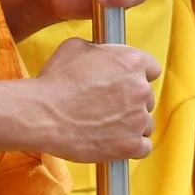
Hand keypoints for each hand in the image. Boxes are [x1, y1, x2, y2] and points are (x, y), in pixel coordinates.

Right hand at [26, 38, 159, 161]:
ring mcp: (138, 119)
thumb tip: (100, 52)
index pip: (151, 68)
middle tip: (109, 105)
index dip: (137, 75)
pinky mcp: (131, 145)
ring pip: (146, 123)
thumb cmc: (56, 81)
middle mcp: (140, 89)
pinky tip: (114, 141)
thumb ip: (98, 49)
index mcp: (131, 61)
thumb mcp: (75, 47)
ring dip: (131, 124)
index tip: (126, 82)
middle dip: (131, 101)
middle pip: (147, 97)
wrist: (43, 115)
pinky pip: (144, 147)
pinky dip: (131, 146)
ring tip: (108, 126)